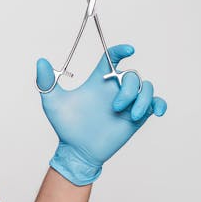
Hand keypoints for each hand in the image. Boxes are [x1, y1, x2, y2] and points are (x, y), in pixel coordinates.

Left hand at [36, 43, 166, 185]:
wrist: (77, 151)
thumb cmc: (66, 127)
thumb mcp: (53, 103)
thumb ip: (46, 82)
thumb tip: (41, 61)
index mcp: (98, 81)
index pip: (112, 58)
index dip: (121, 50)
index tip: (128, 50)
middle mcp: (114, 89)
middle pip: (132, 75)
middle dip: (128, 90)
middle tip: (115, 108)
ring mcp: (127, 103)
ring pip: (146, 87)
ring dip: (142, 99)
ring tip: (131, 115)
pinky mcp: (136, 117)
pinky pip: (156, 103)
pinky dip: (159, 104)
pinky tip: (155, 112)